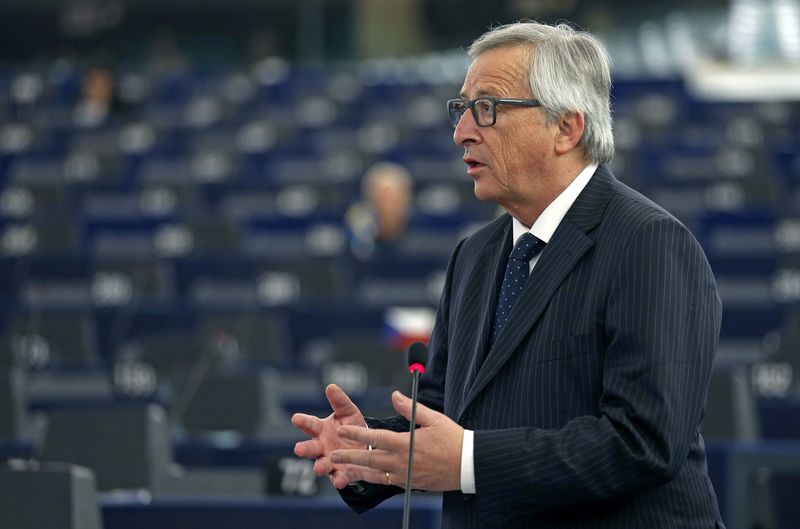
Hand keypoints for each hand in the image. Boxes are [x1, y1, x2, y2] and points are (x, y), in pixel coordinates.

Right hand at [292, 384, 366, 487]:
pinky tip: (339, 481)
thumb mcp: (348, 412)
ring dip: (319, 466)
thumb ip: (339, 401)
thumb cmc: (352, 427)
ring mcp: (330, 461)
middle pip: (311, 447)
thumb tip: (330, 386)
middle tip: (298, 448)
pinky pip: (339, 477)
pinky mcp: (341, 473)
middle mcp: (322, 446)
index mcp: (321, 429)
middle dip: (305, 448)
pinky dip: (339, 480)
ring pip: (321, 464)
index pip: (310, 424)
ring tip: (318, 468)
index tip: (296, 418)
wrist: (366, 446)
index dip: (303, 421)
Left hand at [330, 391, 463, 490]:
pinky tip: (365, 477)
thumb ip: (410, 408)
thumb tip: (395, 395)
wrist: (468, 465)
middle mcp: (401, 461)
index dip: (356, 434)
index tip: (341, 430)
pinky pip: (386, 482)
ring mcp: (404, 475)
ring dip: (356, 472)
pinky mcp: (409, 484)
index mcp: (405, 443)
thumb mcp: (433, 418)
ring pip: (374, 475)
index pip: (374, 437)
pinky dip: (373, 480)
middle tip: (332, 455)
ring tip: (341, 470)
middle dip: (348, 456)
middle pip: (368, 459)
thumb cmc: (453, 439)